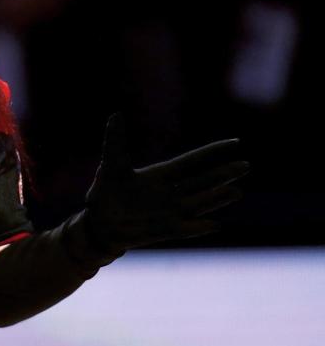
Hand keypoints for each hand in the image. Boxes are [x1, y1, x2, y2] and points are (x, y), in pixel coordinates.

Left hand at [81, 112, 250, 257]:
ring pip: (199, 203)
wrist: (100, 223)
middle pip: (203, 181)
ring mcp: (171, 212)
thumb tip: (115, 114)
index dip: (214, 152)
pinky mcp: (165, 231)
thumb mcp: (111, 164)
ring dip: (217, 198)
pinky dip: (198, 227)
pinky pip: (185, 229)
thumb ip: (115, 141)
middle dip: (223, 174)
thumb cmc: (107, 192)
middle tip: (246, 165)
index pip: (193, 161)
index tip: (236, 143)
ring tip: (237, 191)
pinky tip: (214, 224)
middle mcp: (172, 193)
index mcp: (162, 175)